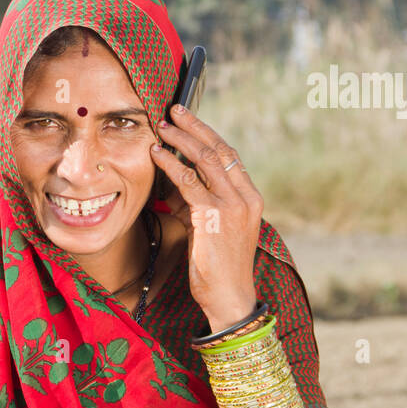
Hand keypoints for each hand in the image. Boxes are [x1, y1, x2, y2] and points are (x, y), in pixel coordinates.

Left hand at [151, 103, 261, 329]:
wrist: (229, 298)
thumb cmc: (218, 267)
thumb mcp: (210, 228)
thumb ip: (197, 203)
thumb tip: (174, 183)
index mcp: (250, 198)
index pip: (229, 156)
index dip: (208, 135)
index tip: (189, 120)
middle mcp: (245, 197)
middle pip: (220, 150)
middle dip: (195, 127)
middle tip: (175, 110)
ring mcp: (232, 206)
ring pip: (205, 160)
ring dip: (181, 140)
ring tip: (162, 126)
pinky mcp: (213, 217)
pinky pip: (188, 182)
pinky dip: (171, 165)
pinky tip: (157, 155)